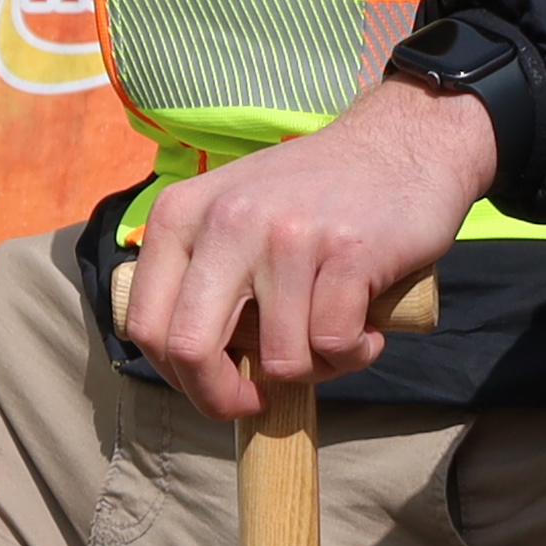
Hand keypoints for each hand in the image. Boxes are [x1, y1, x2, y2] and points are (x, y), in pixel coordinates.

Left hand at [115, 77, 493, 420]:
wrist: (402, 141)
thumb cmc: (314, 196)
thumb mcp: (232, 213)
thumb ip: (201, 276)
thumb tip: (190, 369)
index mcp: (182, 214)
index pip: (143, 323)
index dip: (176, 377)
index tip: (213, 388)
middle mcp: (226, 221)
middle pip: (189, 349)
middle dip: (220, 397)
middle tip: (255, 403)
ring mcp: (285, 235)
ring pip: (279, 359)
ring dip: (314, 369)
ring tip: (335, 337)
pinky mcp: (347, 251)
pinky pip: (335, 343)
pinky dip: (355, 353)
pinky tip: (369, 328)